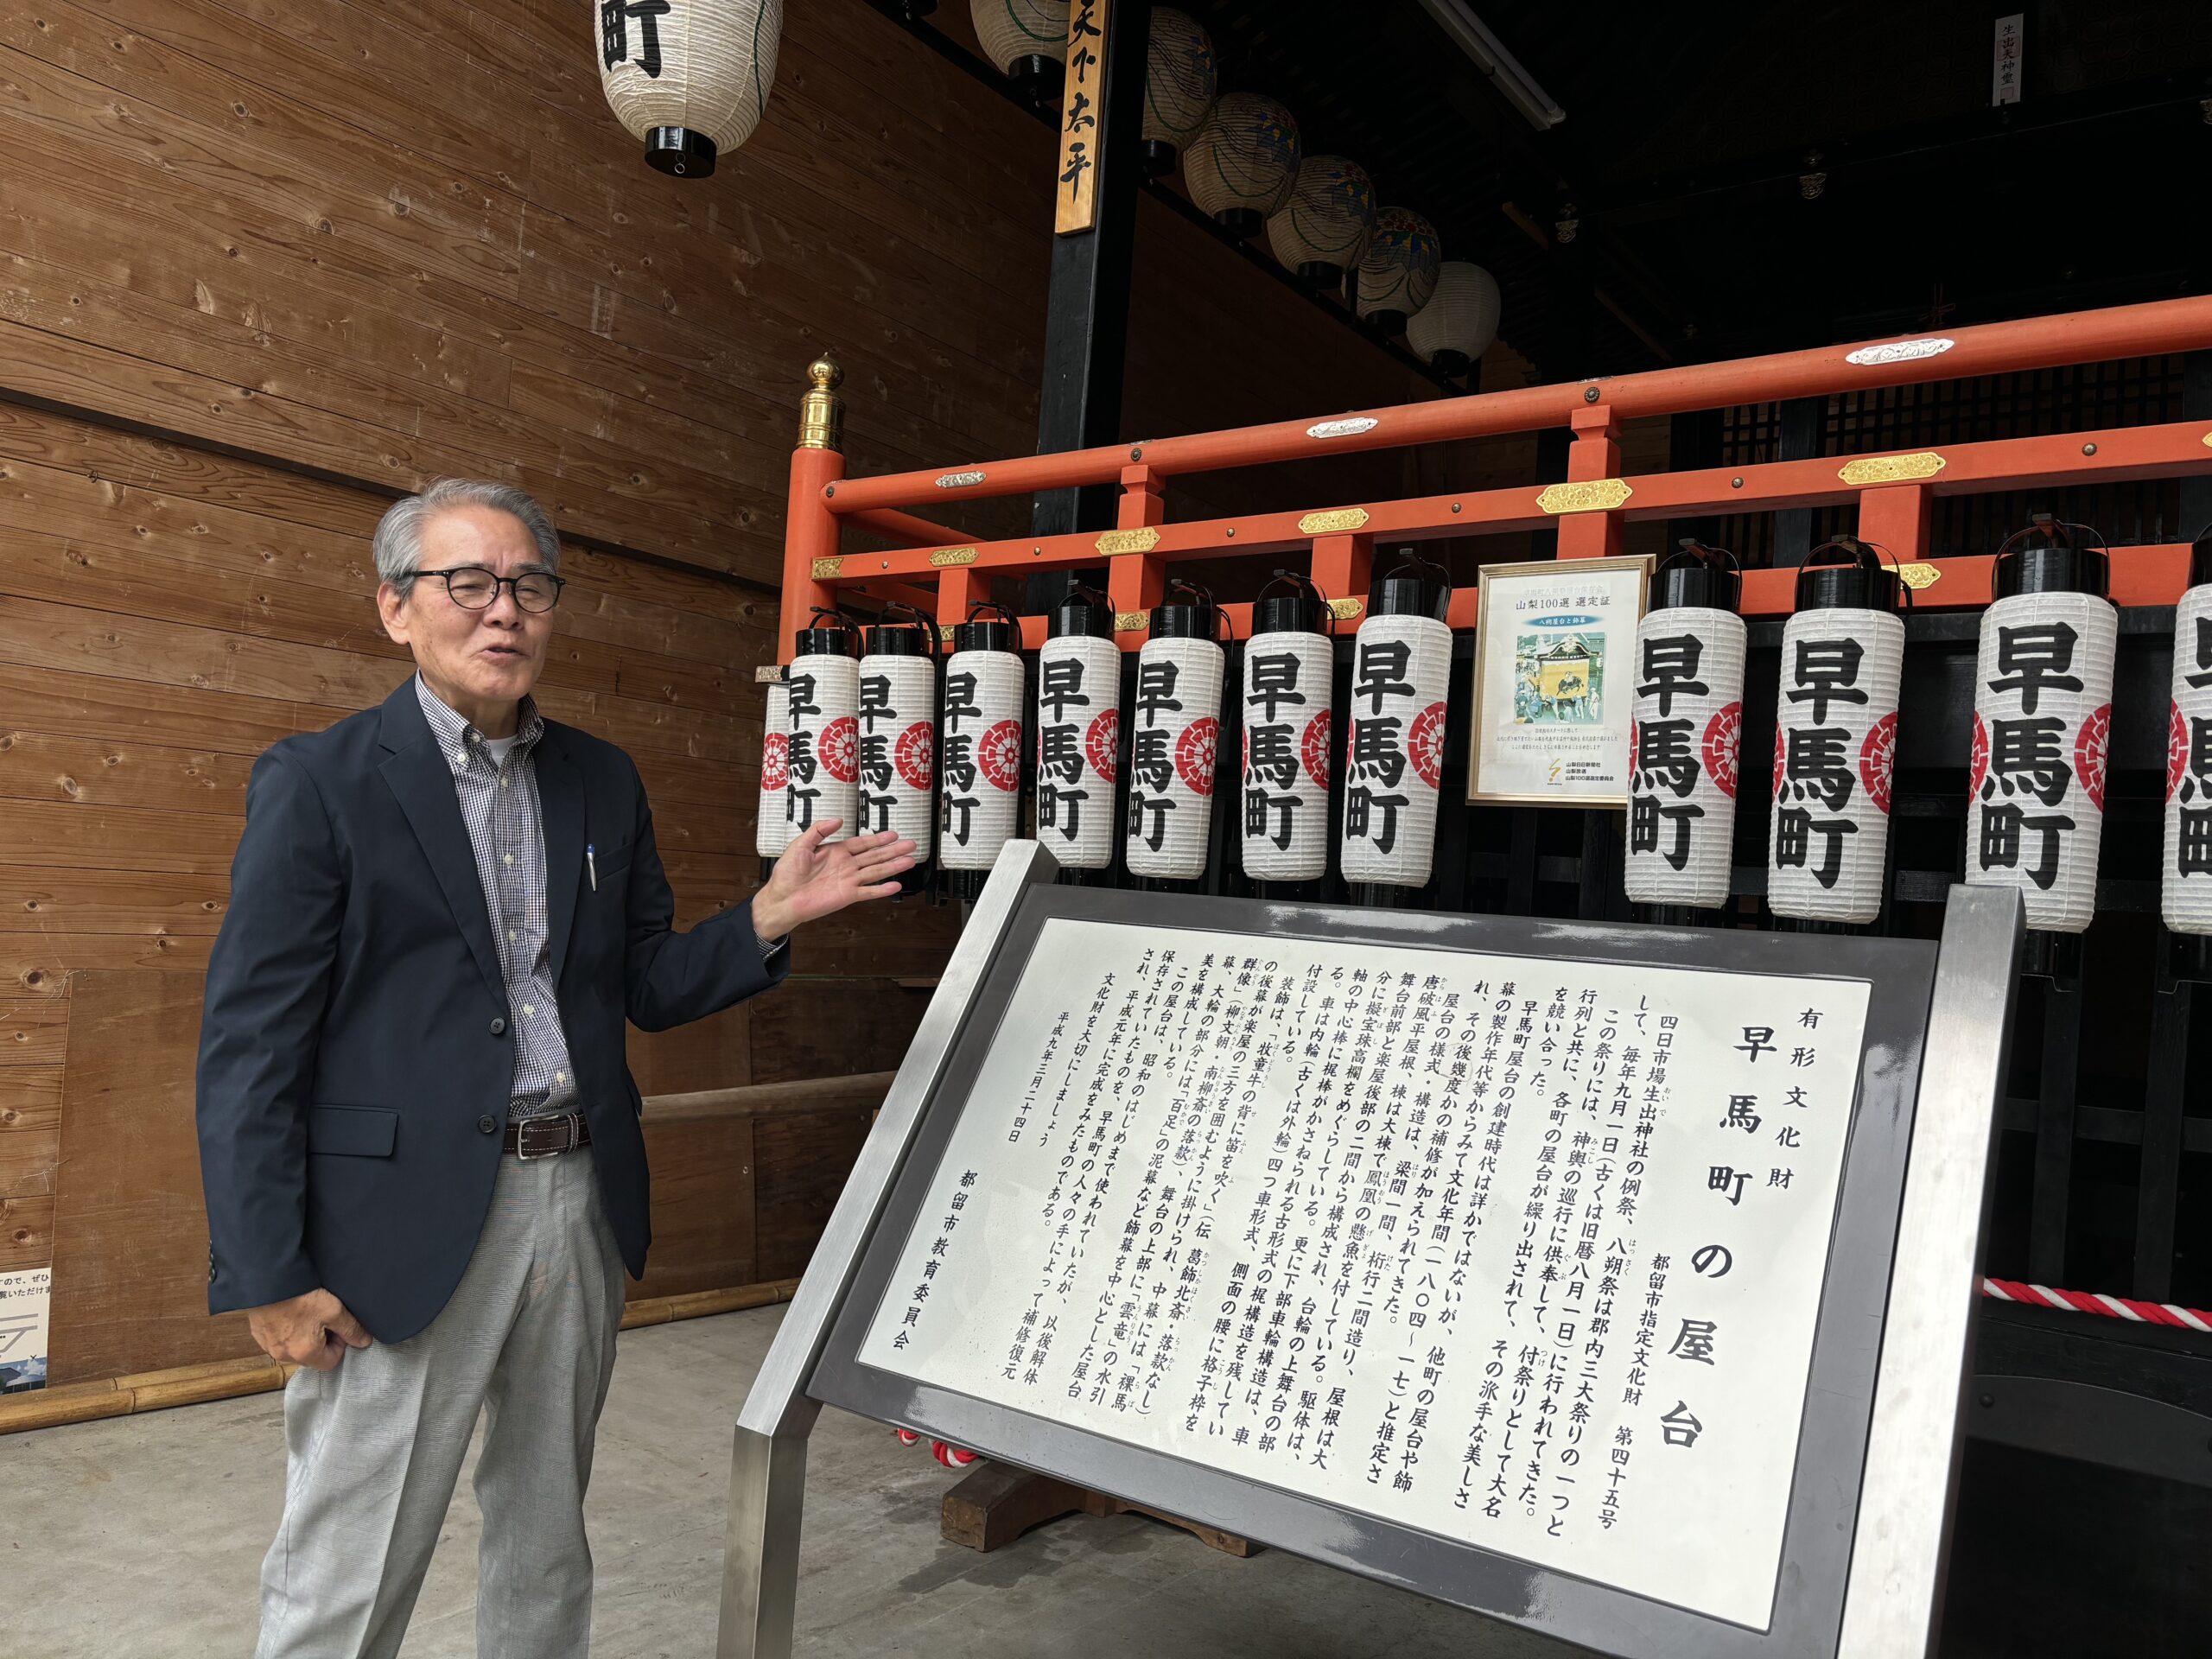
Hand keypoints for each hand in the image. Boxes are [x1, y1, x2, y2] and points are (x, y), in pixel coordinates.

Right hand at [245, 1288, 371, 1371]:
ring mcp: (268, 1346)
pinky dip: (287, 1331)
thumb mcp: (334, 1310)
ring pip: (294, 1349)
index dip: (339, 1346)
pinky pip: (278, 1340)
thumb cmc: (301, 1296)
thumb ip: (351, 1329)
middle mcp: (284, 1355)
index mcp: (305, 1353)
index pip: (330, 1363)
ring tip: (307, 1314)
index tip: (338, 1328)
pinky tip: (291, 1313)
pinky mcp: (258, 1334)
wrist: (269, 1280)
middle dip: (321, 1342)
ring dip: (303, 1337)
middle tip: (323, 1319)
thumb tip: (364, 1342)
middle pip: (311, 1357)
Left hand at [751, 819, 914, 939]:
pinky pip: (868, 892)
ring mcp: (848, 881)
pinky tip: (895, 885)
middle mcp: (845, 866)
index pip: (862, 843)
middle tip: (910, 844)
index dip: (878, 839)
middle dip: (893, 850)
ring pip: (876, 871)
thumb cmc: (787, 874)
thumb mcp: (800, 844)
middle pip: (875, 855)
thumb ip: (819, 830)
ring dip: (893, 866)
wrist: (782, 899)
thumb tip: (837, 819)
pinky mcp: (847, 896)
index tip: (893, 834)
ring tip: (910, 861)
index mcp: (836, 851)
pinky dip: (882, 889)